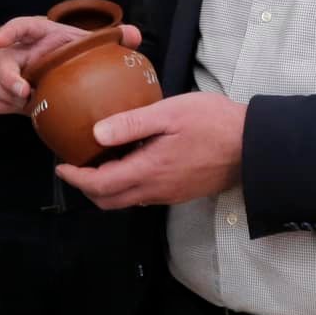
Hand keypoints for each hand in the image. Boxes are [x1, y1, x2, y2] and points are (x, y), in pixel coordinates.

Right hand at [0, 14, 142, 115]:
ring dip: (1, 94)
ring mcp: (7, 71)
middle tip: (24, 94)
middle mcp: (19, 50)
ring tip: (24, 105)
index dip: (9, 32)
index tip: (1, 41)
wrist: (52, 65)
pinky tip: (18, 110)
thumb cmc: (71, 51)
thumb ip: (113, 38)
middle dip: (5, 78)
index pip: (20, 26)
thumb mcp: (89, 42)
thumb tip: (134, 35)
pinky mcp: (3, 90)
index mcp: (40, 34)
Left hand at [54, 93, 246, 208]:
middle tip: (75, 166)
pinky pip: (145, 195)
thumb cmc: (214, 123)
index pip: (100, 186)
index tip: (61, 166)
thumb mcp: (169, 113)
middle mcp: (156, 190)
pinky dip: (127, 184)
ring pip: (127, 200)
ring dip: (107, 187)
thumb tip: (96, 134)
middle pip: (109, 201)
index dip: (75, 179)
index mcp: (149, 170)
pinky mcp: (181, 192)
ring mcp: (169, 194)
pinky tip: (130, 161)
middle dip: (87, 188)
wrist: (254, 146)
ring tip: (99, 161)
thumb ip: (131, 124)